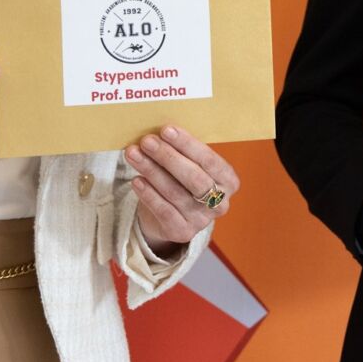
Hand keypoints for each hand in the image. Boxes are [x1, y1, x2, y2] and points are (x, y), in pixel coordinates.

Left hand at [125, 126, 239, 255]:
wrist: (171, 216)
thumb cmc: (181, 180)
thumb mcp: (189, 164)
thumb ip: (182, 151)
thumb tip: (160, 131)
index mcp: (228, 180)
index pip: (209, 160)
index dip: (187, 145)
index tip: (166, 130)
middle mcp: (220, 202)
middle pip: (194, 178)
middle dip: (168, 157)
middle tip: (147, 141)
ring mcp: (202, 220)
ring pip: (175, 192)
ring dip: (151, 170)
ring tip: (134, 154)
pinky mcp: (182, 232)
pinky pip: (164, 211)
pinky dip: (149, 194)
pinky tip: (137, 180)